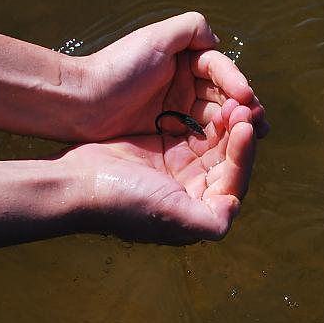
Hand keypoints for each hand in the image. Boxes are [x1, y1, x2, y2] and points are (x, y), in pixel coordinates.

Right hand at [61, 102, 255, 242]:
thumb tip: (234, 208)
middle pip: (229, 157)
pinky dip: (207, 116)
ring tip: (232, 100)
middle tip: (244, 106)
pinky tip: (213, 101)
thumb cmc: (125, 203)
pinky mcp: (167, 147)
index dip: (244, 153)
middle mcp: (196, 189)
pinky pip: (196, 128)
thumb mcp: (173, 216)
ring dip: (227, 122)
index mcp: (202, 208)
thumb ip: (210, 221)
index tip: (246, 126)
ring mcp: (181, 167)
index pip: (235, 179)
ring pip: (217, 140)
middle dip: (239, 132)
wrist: (77, 183)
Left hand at [77, 12, 268, 141]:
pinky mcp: (171, 132)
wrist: (81, 104)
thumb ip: (190, 28)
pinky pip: (202, 136)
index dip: (235, 81)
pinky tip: (231, 150)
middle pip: (224, 94)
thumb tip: (217, 40)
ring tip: (253, 136)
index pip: (218, 69)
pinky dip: (220, 141)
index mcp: (184, 59)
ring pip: (218, 116)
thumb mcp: (156, 38)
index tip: (244, 96)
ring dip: (237, 125)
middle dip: (244, 107)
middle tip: (259, 123)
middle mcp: (184, 83)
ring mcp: (179, 109)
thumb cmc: (118, 68)